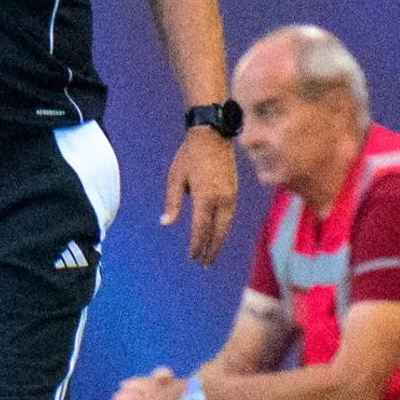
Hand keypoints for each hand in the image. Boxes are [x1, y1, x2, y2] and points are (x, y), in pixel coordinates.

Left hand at [160, 127, 236, 265]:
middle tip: (204, 264)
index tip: (191, 257)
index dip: (196, 245)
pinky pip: (230, 216)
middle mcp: (221, 199)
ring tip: (211, 254)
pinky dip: (224, 228)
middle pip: (217, 232)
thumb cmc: (189, 156)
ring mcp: (230, 195)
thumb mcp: (175, 179)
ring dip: (219, 241)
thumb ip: (172, 203)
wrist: (212, 135)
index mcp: (205, 197)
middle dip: (210, 249)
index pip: (200, 229)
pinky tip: (218, 233)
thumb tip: (165, 224)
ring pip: (226, 225)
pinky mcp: (234, 191)